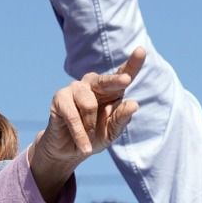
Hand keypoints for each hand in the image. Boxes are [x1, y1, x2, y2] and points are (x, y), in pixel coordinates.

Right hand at [27, 49, 144, 202]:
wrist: (69, 151)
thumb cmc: (93, 137)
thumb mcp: (111, 132)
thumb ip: (121, 119)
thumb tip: (134, 104)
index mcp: (111, 90)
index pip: (123, 74)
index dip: (132, 63)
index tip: (141, 51)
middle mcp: (93, 85)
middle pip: (106, 80)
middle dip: (116, 81)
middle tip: (126, 80)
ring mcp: (75, 88)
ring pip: (89, 103)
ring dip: (91, 126)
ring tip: (90, 137)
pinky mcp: (60, 98)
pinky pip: (73, 115)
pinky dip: (80, 134)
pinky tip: (84, 146)